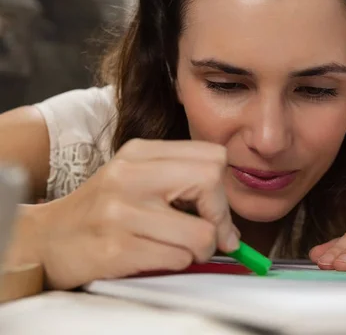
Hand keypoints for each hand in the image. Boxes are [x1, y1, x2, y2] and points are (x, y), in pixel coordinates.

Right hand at [32, 139, 238, 288]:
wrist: (46, 241)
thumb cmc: (99, 212)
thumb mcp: (136, 181)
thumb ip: (183, 189)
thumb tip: (230, 227)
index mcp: (138, 153)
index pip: (211, 157)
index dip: (221, 189)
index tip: (213, 211)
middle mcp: (129, 175)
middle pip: (211, 180)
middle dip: (220, 217)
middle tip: (210, 233)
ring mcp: (121, 211)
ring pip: (202, 232)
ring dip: (201, 249)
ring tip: (182, 249)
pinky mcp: (118, 247)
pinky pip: (179, 258)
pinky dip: (180, 263)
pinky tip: (159, 257)